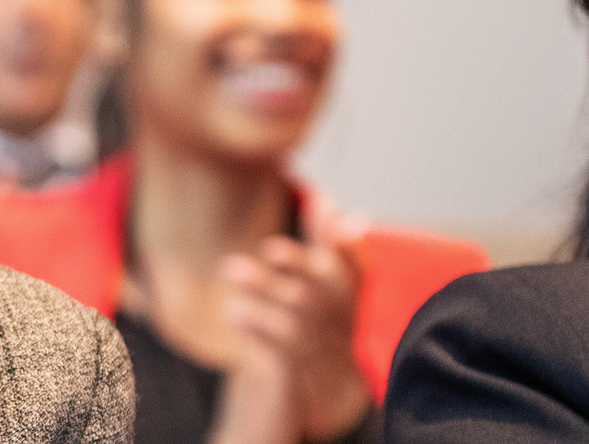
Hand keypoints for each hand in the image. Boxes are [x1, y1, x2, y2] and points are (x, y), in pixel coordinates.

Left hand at [209, 209, 373, 443]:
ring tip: (232, 270)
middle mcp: (339, 321)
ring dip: (265, 294)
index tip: (334, 219)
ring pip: (296, 321)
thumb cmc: (324, 322)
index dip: (348, 246)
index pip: (356, 268)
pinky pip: (278, 354)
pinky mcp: (295, 375)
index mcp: (348, 295)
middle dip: (296, 265)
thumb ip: (327, 242)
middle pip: (321, 291)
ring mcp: (318, 349)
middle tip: (266, 245)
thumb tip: (329, 198)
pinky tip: (234, 311)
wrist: (326, 389)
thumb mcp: (330, 283)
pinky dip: (257, 331)